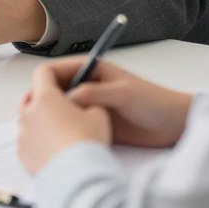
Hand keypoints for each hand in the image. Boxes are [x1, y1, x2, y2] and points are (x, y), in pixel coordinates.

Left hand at [17, 62, 111, 173]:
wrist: (77, 176)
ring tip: (61, 126)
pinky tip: (54, 146)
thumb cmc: (87, 142)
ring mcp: (23, 134)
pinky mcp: (23, 154)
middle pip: (32, 96)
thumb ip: (88, 102)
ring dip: (41, 118)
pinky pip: (28, 140)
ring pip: (29, 119)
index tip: (67, 76)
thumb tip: (83, 105)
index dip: (57, 71)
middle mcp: (29, 113)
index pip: (44, 72)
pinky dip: (38, 139)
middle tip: (64, 103)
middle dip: (47, 96)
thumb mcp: (98, 113)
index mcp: (45, 98)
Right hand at [33, 58, 191, 148]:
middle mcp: (87, 85)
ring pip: (62, 109)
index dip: (43, 82)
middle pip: (55, 90)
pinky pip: (74, 123)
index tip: (35, 98)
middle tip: (37, 118)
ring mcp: (90, 104)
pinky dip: (66, 129)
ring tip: (47, 130)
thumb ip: (93, 93)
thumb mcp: (121, 93)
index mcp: (92, 69)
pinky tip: (61, 138)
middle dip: (45, 102)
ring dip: (55, 117)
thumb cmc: (152, 101)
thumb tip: (65, 98)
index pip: (56, 70)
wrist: (173, 124)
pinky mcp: (95, 122)